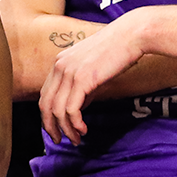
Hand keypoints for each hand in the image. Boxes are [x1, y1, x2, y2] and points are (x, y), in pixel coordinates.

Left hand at [40, 10, 147, 144]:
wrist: (132, 35)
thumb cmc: (117, 51)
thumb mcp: (92, 69)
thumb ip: (82, 87)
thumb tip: (78, 107)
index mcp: (59, 62)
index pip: (44, 94)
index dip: (47, 115)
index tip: (55, 129)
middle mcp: (59, 66)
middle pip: (45, 104)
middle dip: (50, 126)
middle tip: (58, 140)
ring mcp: (69, 72)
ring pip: (57, 111)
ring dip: (66, 129)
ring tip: (76, 139)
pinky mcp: (82, 79)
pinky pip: (71, 110)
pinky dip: (75, 124)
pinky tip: (84, 130)